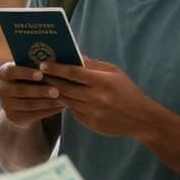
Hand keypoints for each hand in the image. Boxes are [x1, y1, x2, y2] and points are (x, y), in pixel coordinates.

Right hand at [0, 60, 65, 126]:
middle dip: (40, 91)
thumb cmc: (30, 78)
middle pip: (21, 90)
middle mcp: (1, 89)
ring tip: (62, 100)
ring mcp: (5, 104)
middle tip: (57, 91)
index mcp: (3, 72)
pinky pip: (32, 115)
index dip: (26, 73)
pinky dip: (48, 111)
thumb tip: (56, 63)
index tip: (41, 74)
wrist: (20, 99)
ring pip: (28, 104)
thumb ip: (38, 67)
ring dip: (47, 102)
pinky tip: (59, 107)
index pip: (12, 71)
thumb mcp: (30, 70)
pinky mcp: (13, 117)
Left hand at [40, 58, 158, 137]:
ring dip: (55, 93)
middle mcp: (96, 97)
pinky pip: (73, 112)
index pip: (73, 72)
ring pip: (66, 100)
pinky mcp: (90, 123)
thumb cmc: (126, 91)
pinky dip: (67, 104)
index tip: (43, 64)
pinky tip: (61, 98)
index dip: (56, 68)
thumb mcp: (114, 73)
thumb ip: (93, 65)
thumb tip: (74, 55)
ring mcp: (92, 112)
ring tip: (46, 85)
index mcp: (102, 81)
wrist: (141, 119)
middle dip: (50, 80)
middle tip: (39, 74)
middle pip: (65, 87)